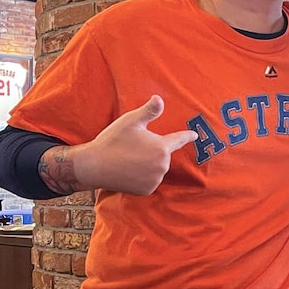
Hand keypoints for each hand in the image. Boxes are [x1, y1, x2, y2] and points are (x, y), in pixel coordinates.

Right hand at [44, 96, 197, 195]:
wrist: (94, 166)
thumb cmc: (113, 141)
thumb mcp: (130, 121)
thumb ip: (149, 111)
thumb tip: (160, 98)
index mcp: (162, 147)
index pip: (179, 139)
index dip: (187, 136)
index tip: (194, 135)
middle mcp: (162, 165)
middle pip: (163, 154)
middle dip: (153, 150)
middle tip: (133, 147)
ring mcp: (155, 179)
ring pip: (156, 168)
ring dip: (148, 164)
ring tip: (128, 159)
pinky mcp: (146, 190)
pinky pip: (149, 181)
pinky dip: (142, 177)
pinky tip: (129, 171)